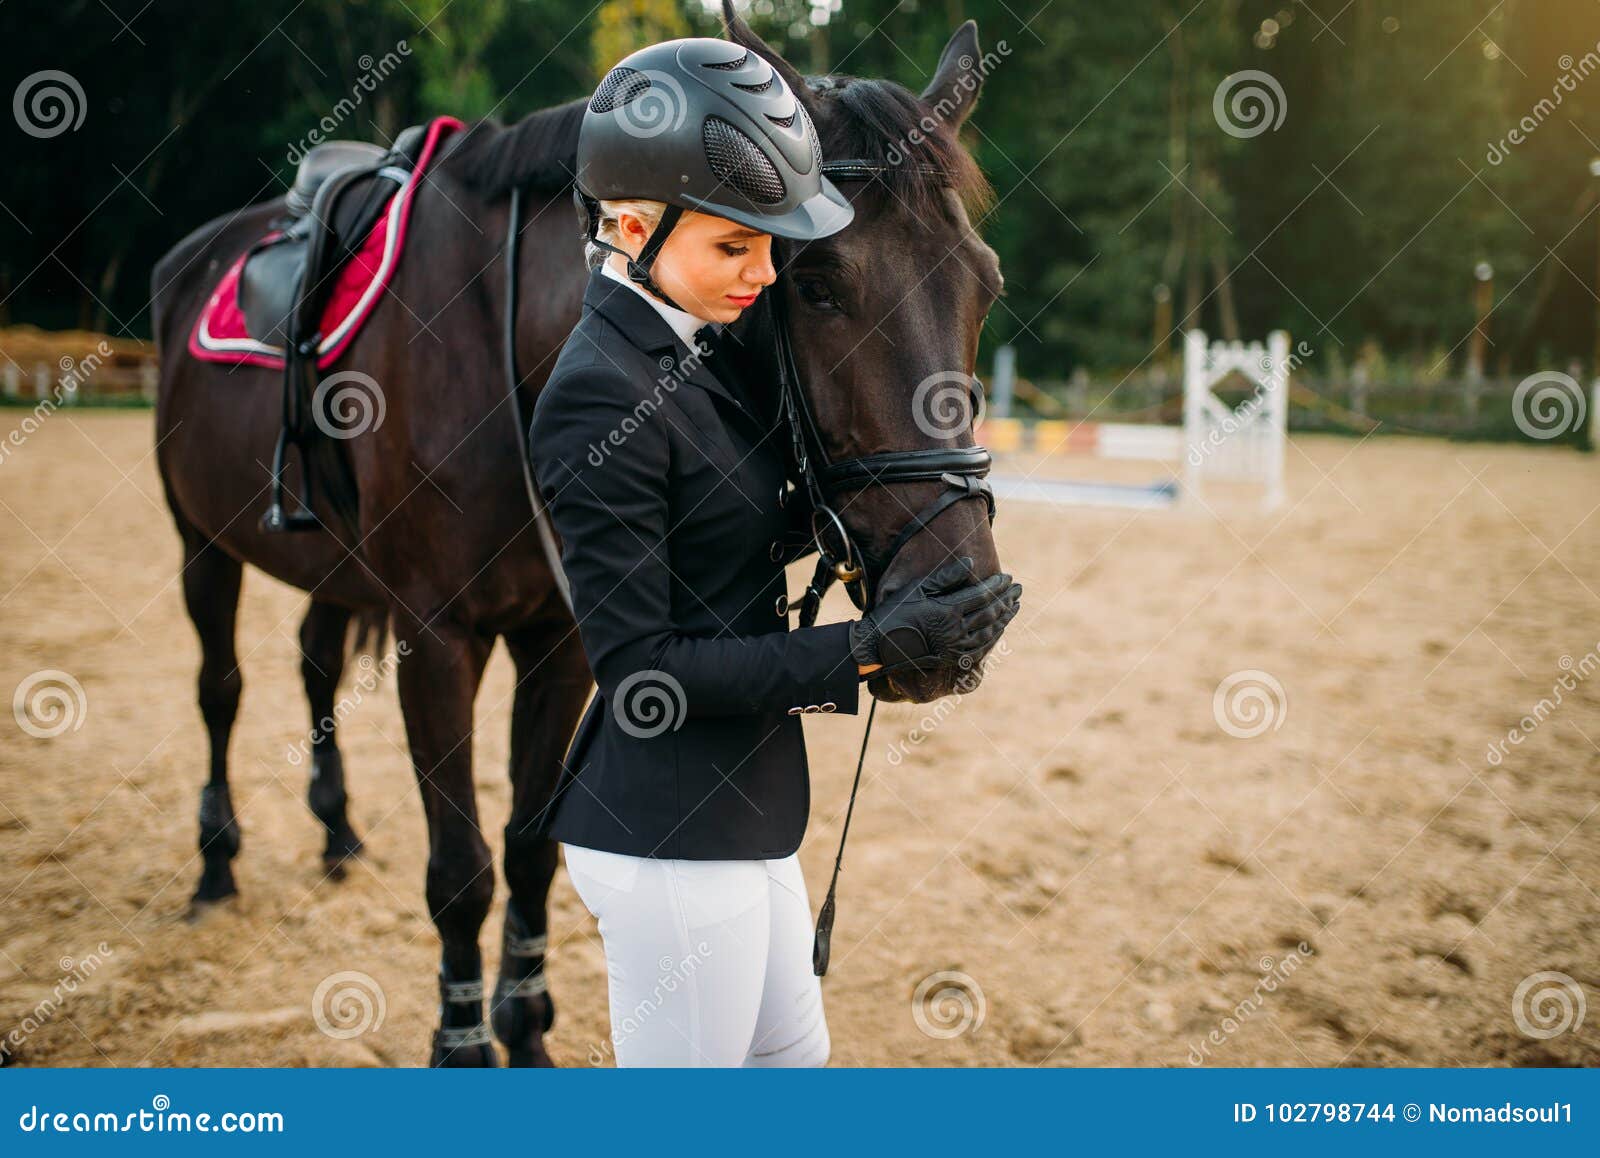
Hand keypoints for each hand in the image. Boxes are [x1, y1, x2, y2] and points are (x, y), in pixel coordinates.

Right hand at [849, 557, 1021, 679]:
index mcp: (947, 610)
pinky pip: (981, 648)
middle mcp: (955, 631)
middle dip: (1006, 599)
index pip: (982, 596)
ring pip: (989, 631)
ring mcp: (956, 648)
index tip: (1008, 578)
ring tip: (1014, 606)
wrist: (880, 646)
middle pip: (990, 613)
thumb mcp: (917, 588)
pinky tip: (999, 628)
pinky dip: (994, 636)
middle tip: (1018, 589)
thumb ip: (946, 577)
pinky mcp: (953, 659)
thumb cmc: (895, 612)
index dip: (997, 586)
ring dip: (1005, 618)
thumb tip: (970, 562)